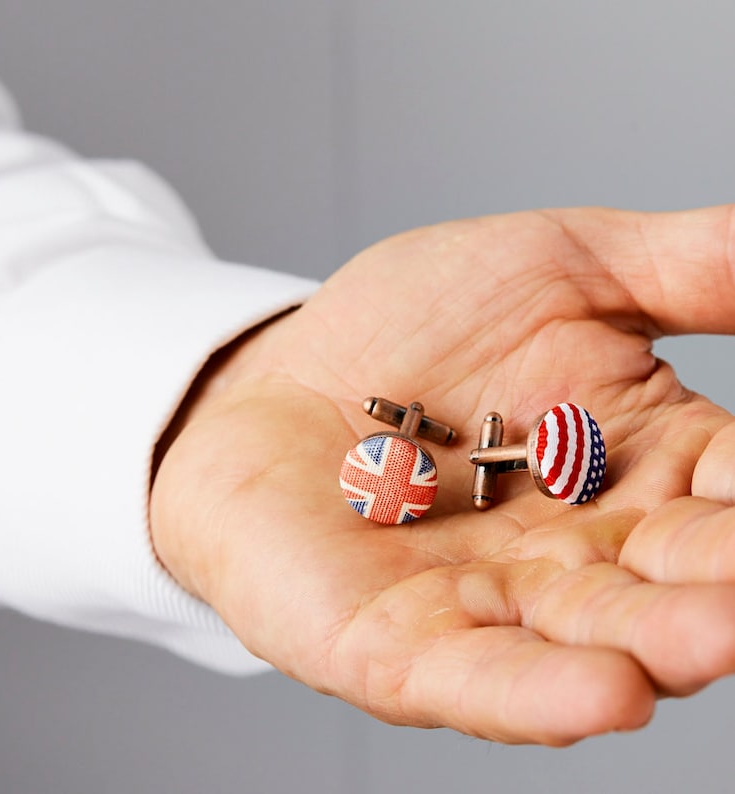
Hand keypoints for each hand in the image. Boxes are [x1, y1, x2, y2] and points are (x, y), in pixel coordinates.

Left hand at [150, 206, 734, 744]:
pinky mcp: (394, 643)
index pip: (729, 489)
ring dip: (653, 641)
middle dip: (720, 583)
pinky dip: (532, 689)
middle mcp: (574, 547)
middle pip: (670, 578)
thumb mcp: (555, 267)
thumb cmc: (410, 324)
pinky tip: (605, 694)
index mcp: (629, 463)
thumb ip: (685, 267)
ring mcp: (486, 602)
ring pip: (584, 635)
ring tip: (711, 632)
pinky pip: (470, 675)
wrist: (280, 371)